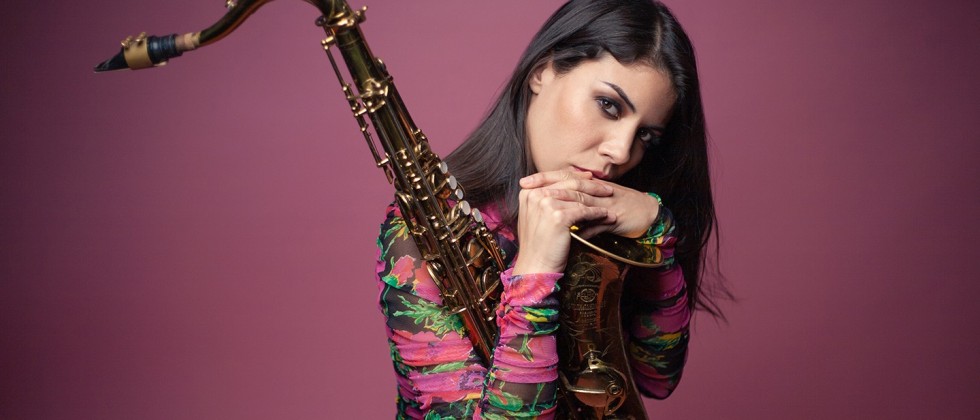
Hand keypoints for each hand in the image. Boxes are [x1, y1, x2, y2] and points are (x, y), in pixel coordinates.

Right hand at [512, 170, 613, 274]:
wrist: (535, 265)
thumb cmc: (539, 244)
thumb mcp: (536, 216)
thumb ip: (546, 199)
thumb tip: (565, 188)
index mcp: (529, 192)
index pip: (556, 177)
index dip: (576, 176)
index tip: (590, 178)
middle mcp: (536, 195)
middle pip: (569, 184)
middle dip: (591, 186)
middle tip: (607, 188)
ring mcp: (546, 204)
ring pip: (579, 197)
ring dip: (598, 200)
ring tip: (611, 203)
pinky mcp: (558, 216)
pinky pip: (584, 211)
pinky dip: (598, 213)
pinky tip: (607, 215)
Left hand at [518, 171, 660, 239]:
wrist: (647, 213)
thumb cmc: (619, 207)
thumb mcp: (595, 202)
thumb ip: (576, 202)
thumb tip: (551, 202)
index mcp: (591, 186)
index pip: (564, 177)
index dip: (544, 178)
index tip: (524, 182)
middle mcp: (597, 191)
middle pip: (570, 186)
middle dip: (548, 187)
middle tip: (528, 190)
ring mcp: (607, 204)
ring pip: (584, 202)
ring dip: (565, 207)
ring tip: (547, 211)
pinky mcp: (617, 218)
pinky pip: (600, 225)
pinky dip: (587, 230)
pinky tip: (574, 235)